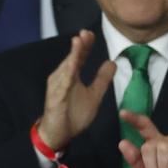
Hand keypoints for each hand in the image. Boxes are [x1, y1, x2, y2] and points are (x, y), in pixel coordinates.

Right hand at [37, 30, 116, 148]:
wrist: (59, 134)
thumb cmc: (73, 114)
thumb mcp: (94, 96)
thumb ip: (102, 80)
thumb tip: (113, 63)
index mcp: (72, 75)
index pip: (79, 57)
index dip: (85, 46)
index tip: (91, 34)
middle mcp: (63, 77)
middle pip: (72, 58)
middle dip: (78, 46)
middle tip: (85, 33)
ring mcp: (57, 87)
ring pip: (66, 69)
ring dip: (72, 55)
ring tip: (78, 42)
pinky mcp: (54, 98)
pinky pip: (61, 86)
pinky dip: (66, 75)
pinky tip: (71, 66)